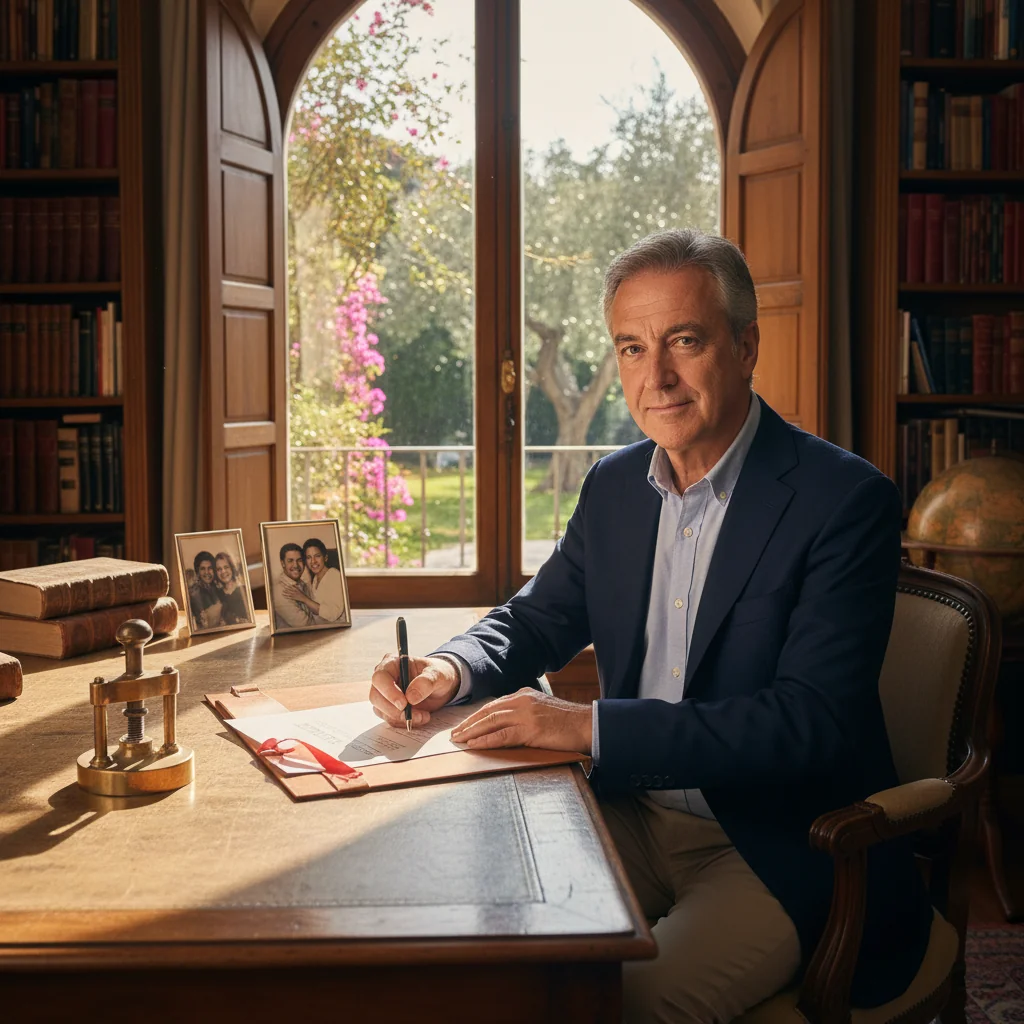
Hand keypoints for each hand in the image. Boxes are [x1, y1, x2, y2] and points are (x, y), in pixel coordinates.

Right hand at [369, 654, 461, 727]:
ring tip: (423, 716)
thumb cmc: (438, 674)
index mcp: (392, 663)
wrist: (441, 686)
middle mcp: (385, 678)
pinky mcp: (389, 708)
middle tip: (416, 715)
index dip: (389, 691)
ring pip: (381, 711)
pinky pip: (390, 719)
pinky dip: (404, 722)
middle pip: (376, 697)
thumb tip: (411, 697)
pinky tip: (420, 718)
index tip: (404, 704)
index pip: (380, 677)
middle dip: (395, 710)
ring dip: (401, 718)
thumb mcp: (438, 674)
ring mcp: (385, 694)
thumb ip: (426, 682)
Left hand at [450, 688, 591, 753]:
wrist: (588, 724)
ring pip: (491, 721)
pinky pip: (502, 735)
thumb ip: (526, 713)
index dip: (477, 716)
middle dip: (468, 723)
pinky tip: (474, 745)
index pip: (494, 705)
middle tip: (454, 734)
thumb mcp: (543, 711)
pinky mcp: (531, 729)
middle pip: (488, 711)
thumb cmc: (568, 722)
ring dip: (471, 732)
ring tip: (458, 740)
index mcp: (524, 695)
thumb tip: (508, 726)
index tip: (464, 725)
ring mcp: (526, 713)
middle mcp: (522, 700)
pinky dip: (486, 740)